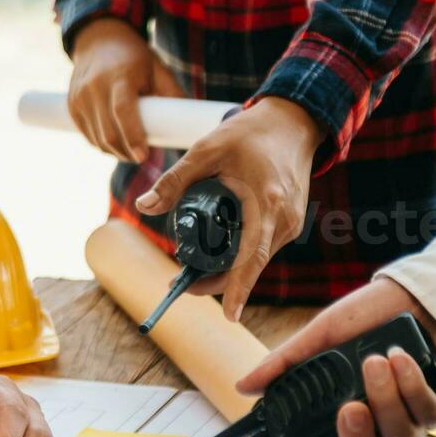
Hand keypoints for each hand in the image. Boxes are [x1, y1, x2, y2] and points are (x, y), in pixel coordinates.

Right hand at [67, 17, 183, 162]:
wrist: (99, 40)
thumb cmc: (135, 57)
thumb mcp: (157, 68)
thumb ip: (172, 94)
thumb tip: (192, 123)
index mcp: (119, 75)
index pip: (123, 111)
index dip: (133, 137)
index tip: (144, 156)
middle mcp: (95, 86)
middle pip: (108, 132)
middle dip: (126, 153)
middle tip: (142, 158)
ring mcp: (79, 97)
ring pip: (97, 139)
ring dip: (115, 152)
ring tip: (131, 152)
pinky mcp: (72, 106)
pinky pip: (88, 136)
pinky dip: (102, 145)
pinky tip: (115, 145)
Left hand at [131, 97, 324, 321]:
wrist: (292, 121)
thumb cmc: (250, 133)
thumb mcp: (206, 150)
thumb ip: (174, 180)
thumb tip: (143, 207)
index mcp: (267, 202)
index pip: (252, 257)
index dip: (239, 288)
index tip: (230, 316)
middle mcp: (284, 219)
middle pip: (249, 266)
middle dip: (217, 282)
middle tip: (180, 284)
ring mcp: (291, 223)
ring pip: (255, 260)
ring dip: (227, 269)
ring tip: (190, 270)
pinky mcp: (290, 223)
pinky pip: (262, 249)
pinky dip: (240, 256)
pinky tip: (217, 254)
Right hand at [236, 277, 435, 436]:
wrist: (422, 290)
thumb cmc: (373, 315)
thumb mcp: (323, 334)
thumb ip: (286, 363)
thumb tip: (244, 387)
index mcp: (345, 415)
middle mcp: (378, 425)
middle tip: (350, 408)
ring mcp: (413, 419)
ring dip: (386, 398)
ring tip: (376, 359)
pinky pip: (428, 414)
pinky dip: (412, 385)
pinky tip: (402, 357)